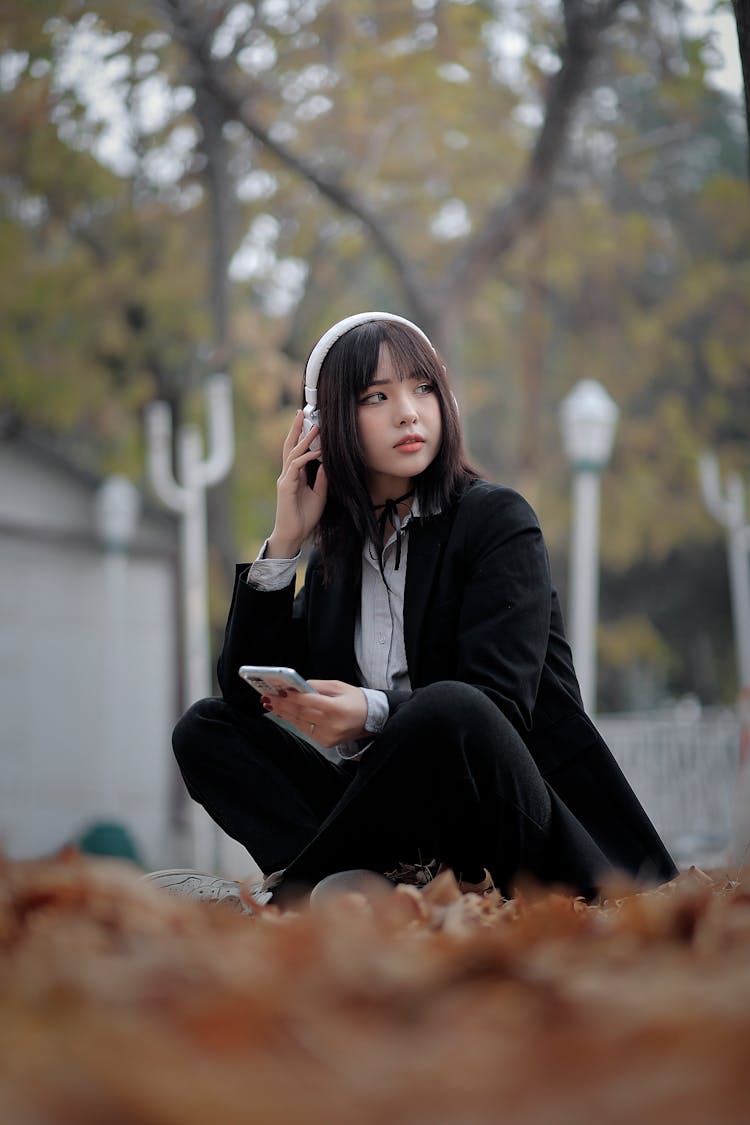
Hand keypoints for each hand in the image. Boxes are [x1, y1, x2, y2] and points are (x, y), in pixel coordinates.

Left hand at [264, 680, 368, 747]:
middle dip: (282, 705)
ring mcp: (328, 736)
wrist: (371, 719)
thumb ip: (317, 686)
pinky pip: (305, 730)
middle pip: (301, 713)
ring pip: (300, 723)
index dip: (292, 697)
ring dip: (284, 713)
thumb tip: (297, 686)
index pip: (309, 702)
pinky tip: (284, 713)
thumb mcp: (339, 686)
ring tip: (271, 704)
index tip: (279, 691)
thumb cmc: (355, 700)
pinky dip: (294, 721)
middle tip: (268, 697)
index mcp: (337, 708)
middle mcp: (332, 725)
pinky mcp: (325, 743)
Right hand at [267, 411, 327, 557]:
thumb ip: (322, 478)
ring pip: (292, 452)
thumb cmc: (305, 517)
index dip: (302, 436)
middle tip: (301, 412)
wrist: (294, 534)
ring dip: (302, 438)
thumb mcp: (319, 494)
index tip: (311, 422)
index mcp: (294, 475)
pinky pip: (296, 466)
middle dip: (295, 428)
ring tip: (313, 425)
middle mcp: (288, 474)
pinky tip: (316, 451)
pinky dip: (306, 457)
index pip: (297, 450)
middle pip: (290, 446)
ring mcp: (285, 479)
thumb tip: (327, 462)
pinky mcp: (286, 486)